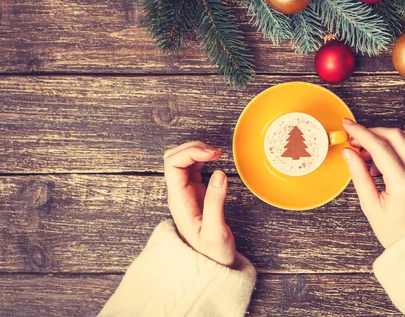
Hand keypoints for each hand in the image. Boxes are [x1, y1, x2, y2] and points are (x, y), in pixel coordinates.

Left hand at [163, 141, 235, 266]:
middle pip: (174, 157)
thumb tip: (219, 174)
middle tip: (216, 152)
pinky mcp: (195, 192)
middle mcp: (179, 194)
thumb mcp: (216, 231)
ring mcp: (186, 192)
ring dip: (197, 150)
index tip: (214, 154)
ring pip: (182, 159)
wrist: (212, 267)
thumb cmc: (213, 254)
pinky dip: (203, 158)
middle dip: (193, 147)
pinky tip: (215, 159)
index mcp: (179, 201)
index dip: (192, 152)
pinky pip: (193, 167)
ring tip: (217, 153)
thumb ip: (215, 202)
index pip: (174, 164)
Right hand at [341, 119, 404, 248]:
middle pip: (395, 136)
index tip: (347, 126)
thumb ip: (359, 175)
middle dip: (371, 132)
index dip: (361, 133)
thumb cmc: (394, 231)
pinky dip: (390, 146)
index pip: (381, 147)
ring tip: (363, 154)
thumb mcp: (370, 205)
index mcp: (404, 184)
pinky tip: (376, 161)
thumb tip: (349, 152)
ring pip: (402, 139)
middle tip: (353, 139)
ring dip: (381, 138)